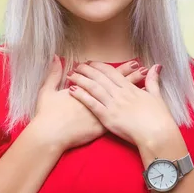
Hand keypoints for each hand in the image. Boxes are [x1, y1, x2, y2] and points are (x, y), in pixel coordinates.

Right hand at [30, 56, 148, 151]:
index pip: (108, 76)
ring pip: (122, 101)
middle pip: (119, 86)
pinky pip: (120, 118)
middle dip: (132, 77)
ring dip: (134, 92)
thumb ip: (53, 74)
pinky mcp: (101, 126)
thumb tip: (56, 58)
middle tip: (144, 69)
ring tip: (146, 86)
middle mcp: (97, 100)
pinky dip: (130, 112)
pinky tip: (140, 108)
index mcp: (87, 89)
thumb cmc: (48, 115)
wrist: (50, 135)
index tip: (133, 62)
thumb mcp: (47, 91)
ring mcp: (101, 113)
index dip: (121, 70)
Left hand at [67, 62, 178, 146]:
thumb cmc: (159, 117)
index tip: (91, 63)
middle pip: (100, 77)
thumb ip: (153, 81)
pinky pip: (92, 103)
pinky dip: (81, 96)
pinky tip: (72, 90)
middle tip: (76, 66)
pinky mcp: (108, 117)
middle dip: (87, 70)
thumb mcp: (157, 96)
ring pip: (94, 88)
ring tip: (71, 75)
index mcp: (130, 88)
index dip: (100, 66)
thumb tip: (156, 66)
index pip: (112, 73)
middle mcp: (120, 94)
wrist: (157, 134)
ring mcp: (113, 105)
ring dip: (81, 80)